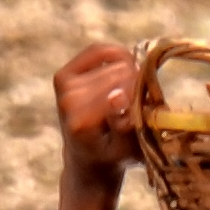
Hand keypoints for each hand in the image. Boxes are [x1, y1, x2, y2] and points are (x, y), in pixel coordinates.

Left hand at [53, 42, 141, 183]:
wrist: (86, 158)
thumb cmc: (114, 155)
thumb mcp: (128, 150)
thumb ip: (126, 126)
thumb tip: (119, 96)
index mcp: (83, 123)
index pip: (124, 89)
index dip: (142, 95)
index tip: (146, 110)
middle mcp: (68, 102)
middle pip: (123, 72)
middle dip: (136, 85)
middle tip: (135, 104)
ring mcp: (64, 87)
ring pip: (117, 60)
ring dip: (129, 75)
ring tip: (125, 96)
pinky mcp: (64, 74)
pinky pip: (100, 50)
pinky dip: (117, 57)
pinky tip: (122, 73)